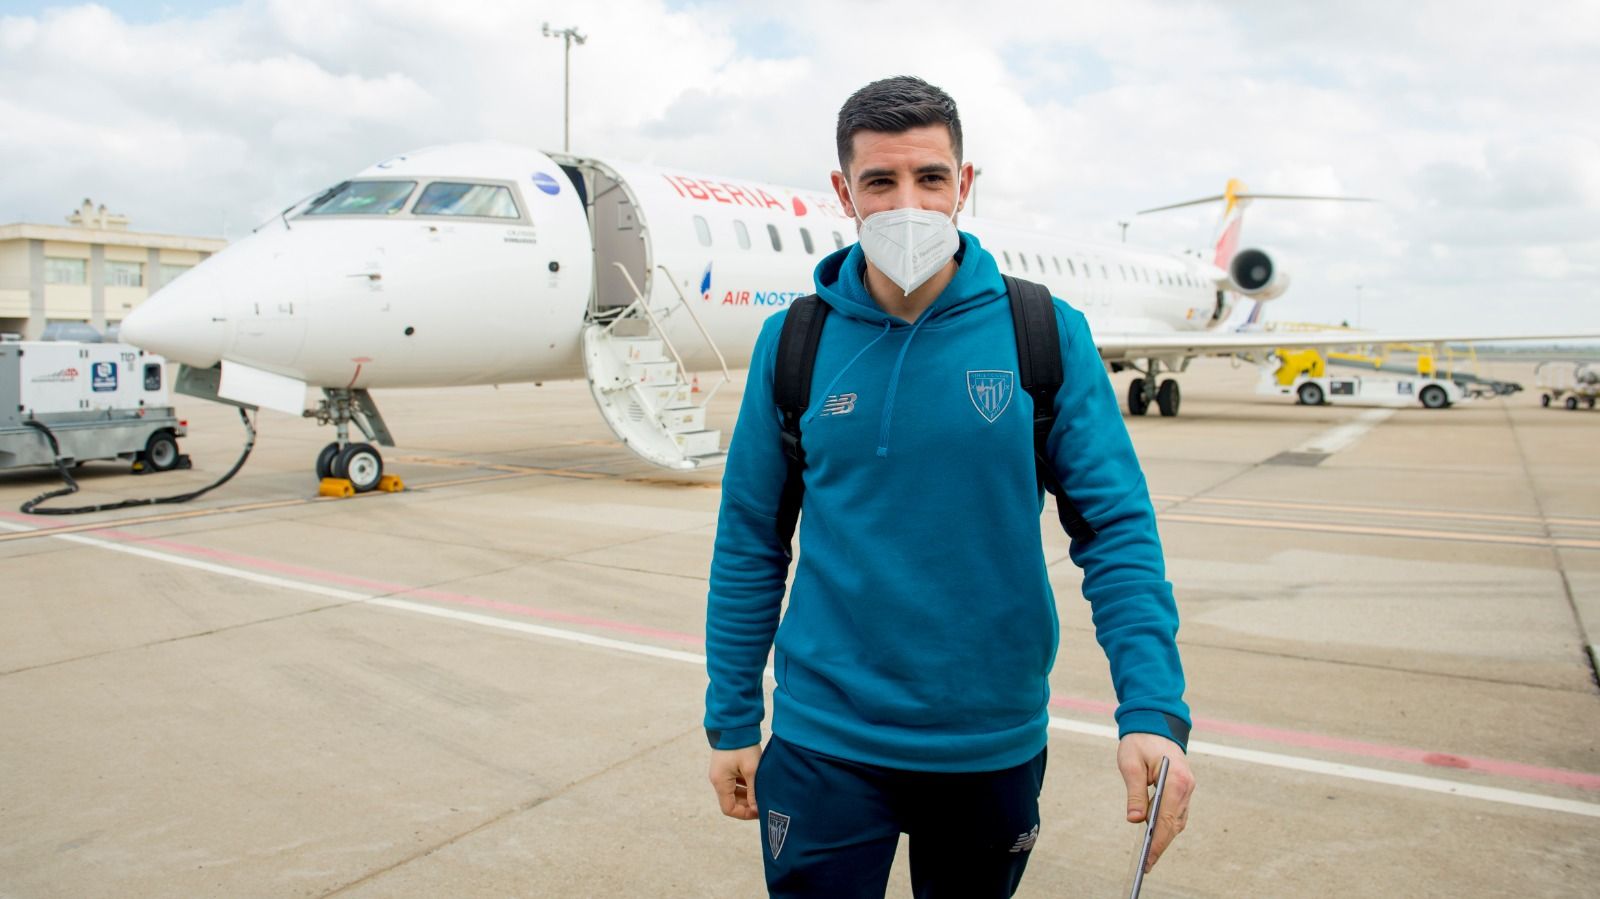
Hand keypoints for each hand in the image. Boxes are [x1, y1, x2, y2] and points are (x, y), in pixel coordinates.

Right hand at [709, 745, 762, 819]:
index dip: (744, 814)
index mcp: (720, 782)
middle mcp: (718, 779)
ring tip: (762, 791)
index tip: (759, 811)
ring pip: (734, 792)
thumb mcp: (752, 770)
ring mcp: (721, 772)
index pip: (729, 809)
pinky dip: (745, 785)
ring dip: (747, 794)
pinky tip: (757, 781)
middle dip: (747, 804)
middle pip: (731, 801)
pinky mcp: (726, 766)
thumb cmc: (742, 746)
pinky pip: (735, 781)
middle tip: (764, 802)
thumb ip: (754, 791)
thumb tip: (757, 809)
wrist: (734, 723)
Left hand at [1118, 733, 1193, 872]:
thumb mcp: (1130, 765)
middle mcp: (1187, 786)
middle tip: (1147, 864)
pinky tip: (1155, 835)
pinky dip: (1168, 825)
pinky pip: (1177, 812)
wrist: (1155, 722)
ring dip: (1166, 836)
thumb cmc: (1140, 741)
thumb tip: (1135, 820)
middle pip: (1175, 824)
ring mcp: (1188, 787)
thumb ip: (1135, 794)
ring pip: (1178, 820)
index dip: (1158, 841)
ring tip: (1149, 854)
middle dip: (1162, 844)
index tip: (1147, 858)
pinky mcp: (1184, 788)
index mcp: (1176, 780)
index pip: (1167, 819)